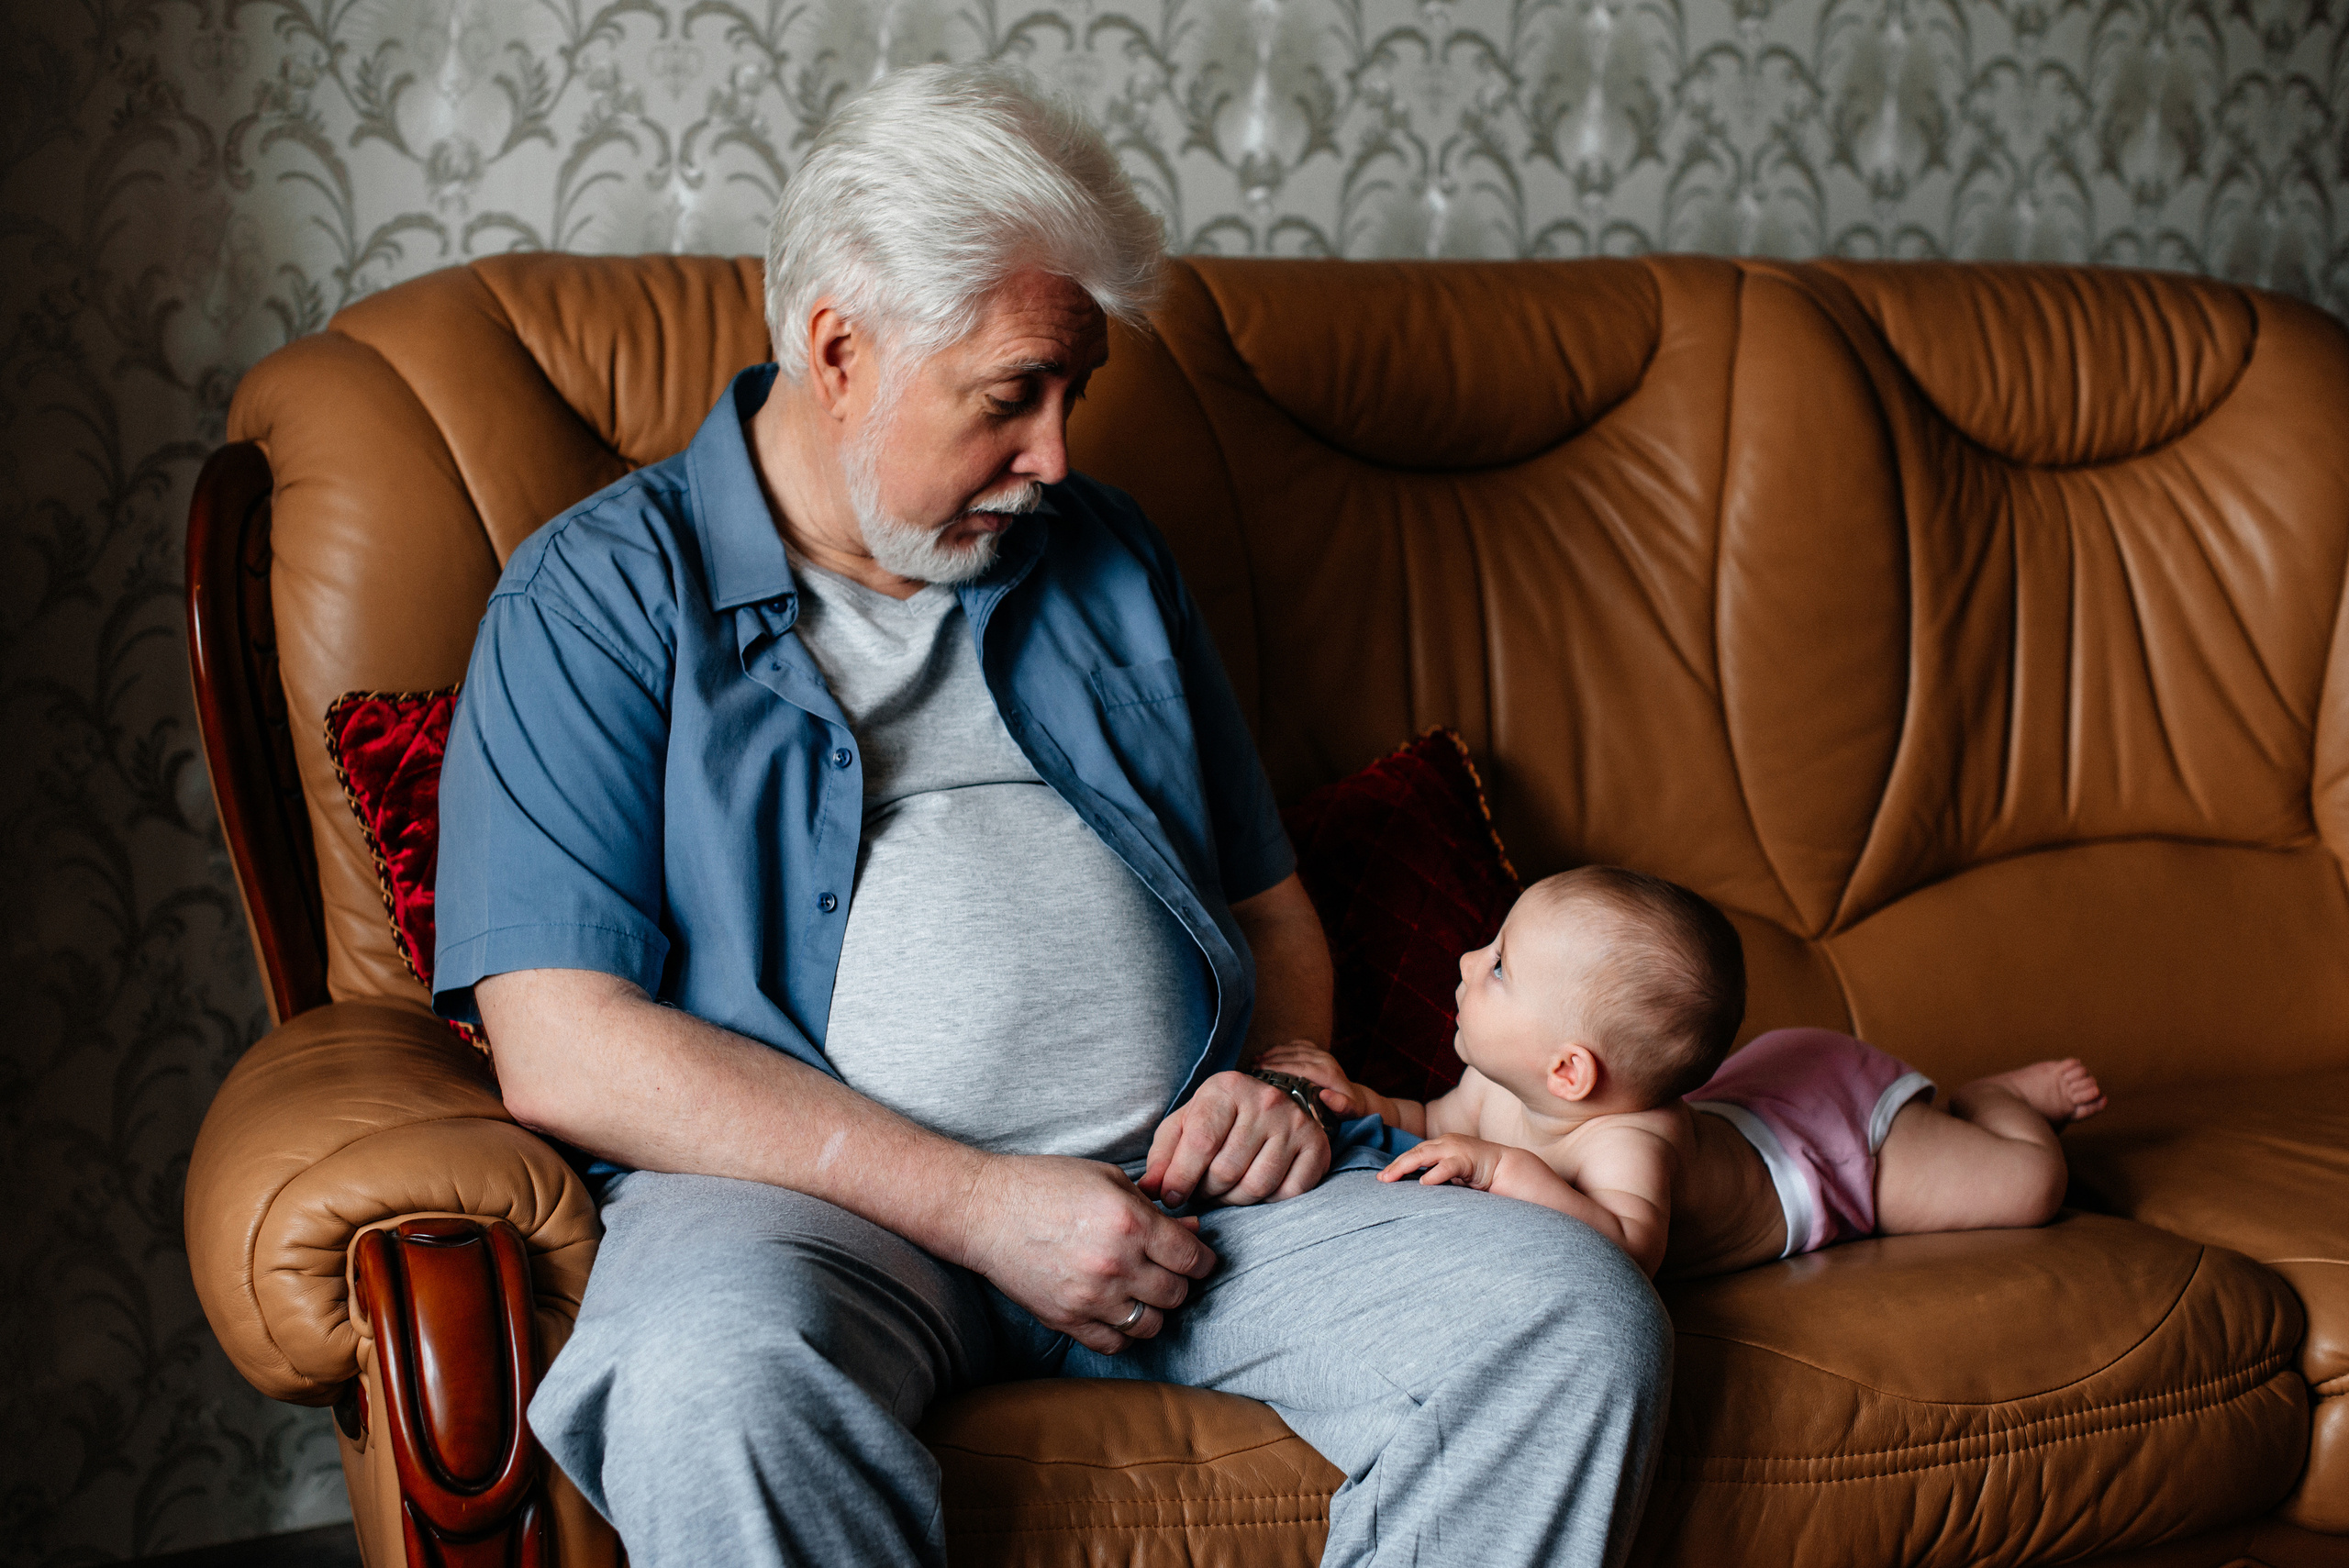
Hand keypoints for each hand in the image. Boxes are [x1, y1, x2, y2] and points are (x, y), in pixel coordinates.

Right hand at [957, 1153, 1217, 1354]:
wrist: (984, 1210)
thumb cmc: (1045, 1184)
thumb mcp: (1107, 1179)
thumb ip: (1153, 1208)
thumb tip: (1193, 1232)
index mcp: (1130, 1222)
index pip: (1191, 1258)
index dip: (1204, 1260)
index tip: (1200, 1259)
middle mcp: (1115, 1264)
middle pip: (1177, 1294)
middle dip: (1180, 1282)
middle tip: (1170, 1270)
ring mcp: (1090, 1297)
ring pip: (1152, 1324)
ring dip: (1155, 1310)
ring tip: (1144, 1291)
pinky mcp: (1066, 1320)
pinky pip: (1114, 1343)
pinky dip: (1124, 1332)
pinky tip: (1118, 1310)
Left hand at [1138, 1070, 1330, 1208]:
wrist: (1273, 1104)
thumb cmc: (1220, 1119)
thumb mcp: (1185, 1125)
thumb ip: (1163, 1156)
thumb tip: (1148, 1190)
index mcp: (1226, 1088)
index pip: (1201, 1142)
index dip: (1180, 1178)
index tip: (1170, 1197)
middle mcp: (1266, 1101)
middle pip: (1226, 1171)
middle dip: (1206, 1191)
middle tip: (1201, 1191)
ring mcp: (1295, 1124)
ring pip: (1256, 1186)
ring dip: (1233, 1200)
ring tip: (1223, 1191)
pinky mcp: (1317, 1147)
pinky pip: (1287, 1194)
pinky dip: (1266, 1201)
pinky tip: (1254, 1187)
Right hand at [1251, 1039, 1361, 1115]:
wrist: (1356, 1098)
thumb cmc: (1349, 1109)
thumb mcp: (1348, 1110)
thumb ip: (1340, 1104)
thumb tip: (1326, 1095)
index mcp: (1328, 1072)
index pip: (1299, 1066)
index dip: (1279, 1066)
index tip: (1261, 1070)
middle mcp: (1324, 1059)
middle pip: (1294, 1055)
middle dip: (1271, 1058)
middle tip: (1252, 1065)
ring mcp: (1321, 1054)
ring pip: (1294, 1048)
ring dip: (1274, 1052)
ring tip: (1255, 1059)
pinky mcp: (1318, 1052)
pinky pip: (1298, 1045)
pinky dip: (1282, 1047)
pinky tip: (1269, 1053)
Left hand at [1382, 1133, 1508, 1190]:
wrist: (1509, 1168)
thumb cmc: (1480, 1173)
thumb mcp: (1454, 1174)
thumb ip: (1437, 1176)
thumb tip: (1416, 1189)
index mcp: (1442, 1145)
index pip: (1415, 1153)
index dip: (1398, 1165)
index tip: (1383, 1178)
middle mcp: (1446, 1143)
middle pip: (1415, 1152)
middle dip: (1396, 1165)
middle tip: (1381, 1180)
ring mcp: (1456, 1148)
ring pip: (1425, 1154)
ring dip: (1405, 1166)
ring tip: (1391, 1178)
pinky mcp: (1468, 1159)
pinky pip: (1447, 1166)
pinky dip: (1434, 1174)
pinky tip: (1423, 1184)